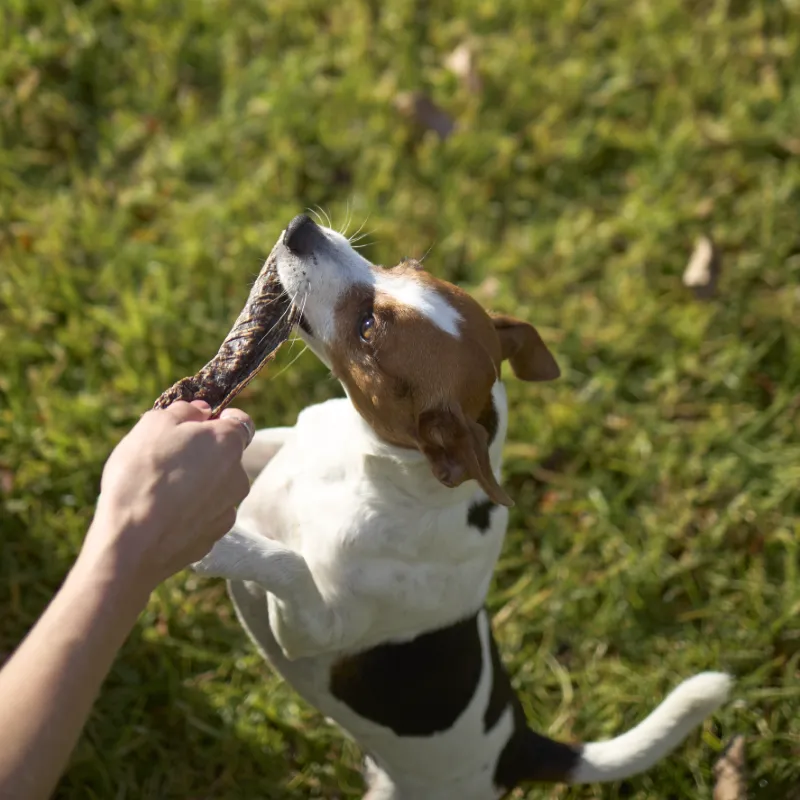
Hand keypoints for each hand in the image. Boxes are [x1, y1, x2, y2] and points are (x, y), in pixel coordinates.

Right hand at [80, 401, 253, 593]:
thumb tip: (202, 412)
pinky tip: (163, 516)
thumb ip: (184, 411)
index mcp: (228, 443)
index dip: (221, 419)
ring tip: (160, 491)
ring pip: (216, 488)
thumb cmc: (141, 475)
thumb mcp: (153, 425)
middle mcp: (238, 476)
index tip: (200, 423)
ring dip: (197, 485)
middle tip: (167, 459)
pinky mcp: (214, 537)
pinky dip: (190, 512)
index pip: (241, 422)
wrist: (129, 543)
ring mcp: (228, 509)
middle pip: (226, 457)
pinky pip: (204, 515)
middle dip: (203, 454)